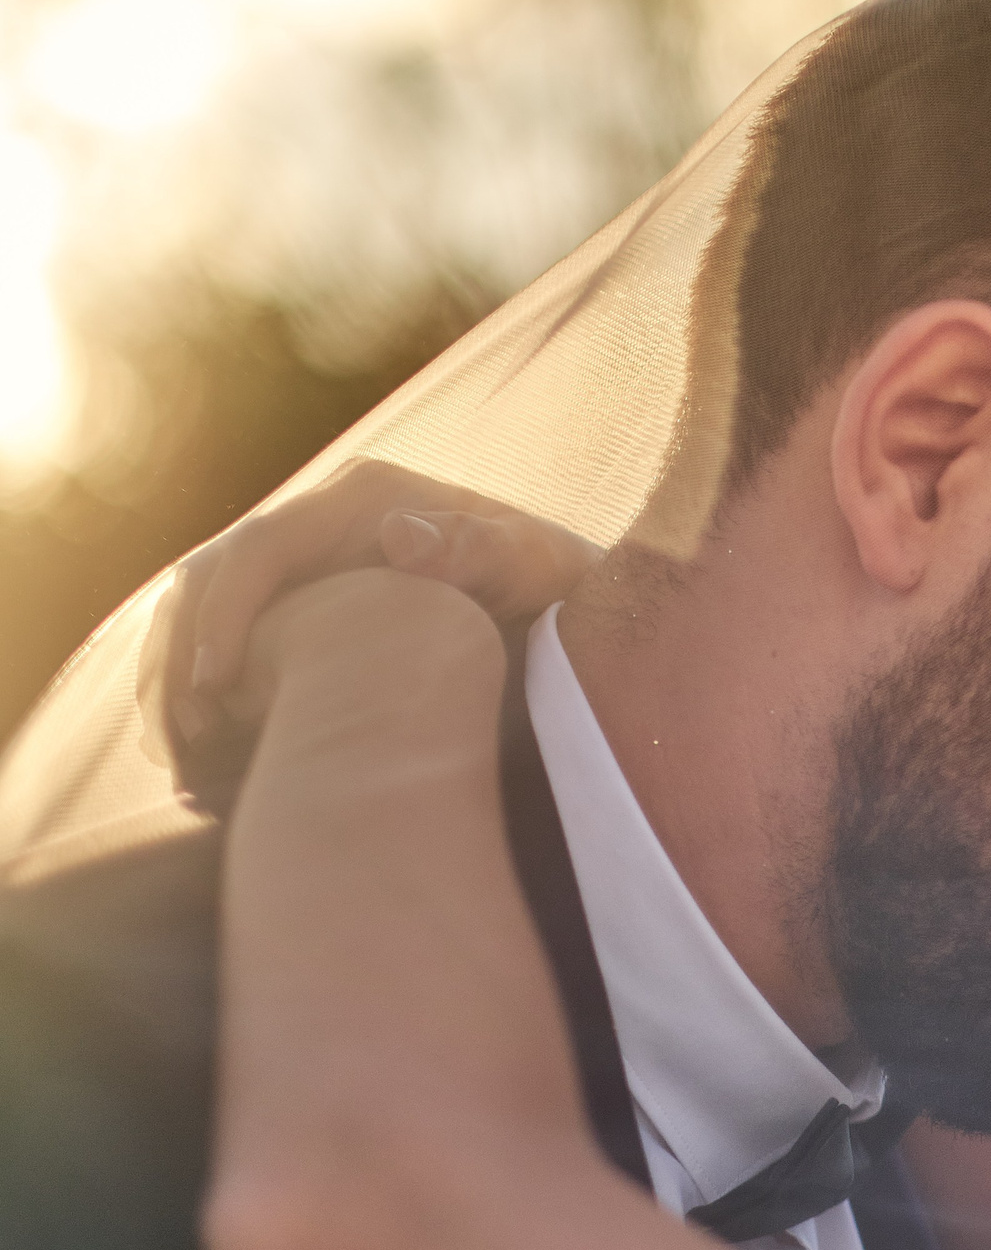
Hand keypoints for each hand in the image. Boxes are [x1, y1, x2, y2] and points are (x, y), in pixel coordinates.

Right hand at [145, 460, 600, 761]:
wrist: (555, 596)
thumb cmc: (547, 579)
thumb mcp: (528, 562)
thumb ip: (476, 548)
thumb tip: (400, 537)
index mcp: (361, 497)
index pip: (261, 544)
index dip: (225, 611)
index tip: (216, 683)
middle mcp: (319, 518)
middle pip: (210, 574)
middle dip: (183, 651)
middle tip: (188, 734)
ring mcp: (304, 558)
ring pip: (200, 607)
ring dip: (176, 674)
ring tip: (185, 751)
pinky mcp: (297, 599)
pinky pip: (224, 636)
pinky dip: (199, 688)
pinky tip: (202, 749)